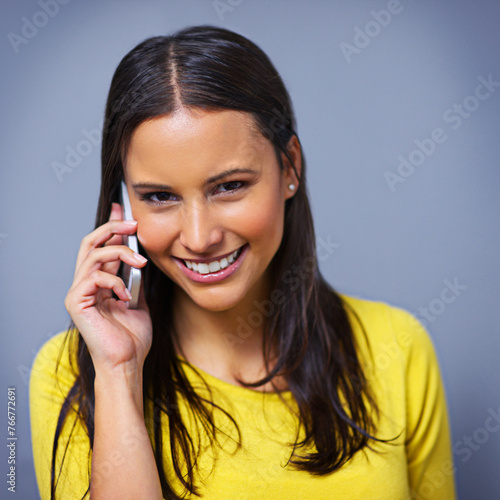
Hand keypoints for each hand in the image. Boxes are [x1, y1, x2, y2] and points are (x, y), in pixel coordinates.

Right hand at [64, 203, 151, 373]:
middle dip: (113, 227)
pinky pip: (95, 276)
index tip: (124, 210)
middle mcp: (85, 284)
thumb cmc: (132, 337)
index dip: (111, 226)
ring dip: (121, 253)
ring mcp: (79, 293)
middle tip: (133, 223)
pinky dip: (115, 281)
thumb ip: (133, 278)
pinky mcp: (76, 302)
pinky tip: (126, 296)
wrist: (127, 362)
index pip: (100, 246)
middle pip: (91, 242)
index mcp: (98, 282)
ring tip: (141, 262)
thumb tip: (139, 257)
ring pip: (94, 255)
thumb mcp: (138, 300)